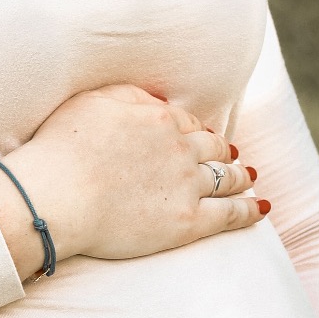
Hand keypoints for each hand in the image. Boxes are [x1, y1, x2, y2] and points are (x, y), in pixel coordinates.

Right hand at [0, 83, 266, 278]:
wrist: (56, 197)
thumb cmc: (62, 149)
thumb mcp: (92, 102)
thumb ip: (129, 95)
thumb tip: (156, 99)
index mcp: (160, 119)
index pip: (188, 123)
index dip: (196, 131)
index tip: (201, 136)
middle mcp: (180, 149)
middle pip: (213, 148)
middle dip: (224, 151)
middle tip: (232, 155)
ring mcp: (187, 185)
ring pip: (227, 178)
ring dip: (242, 176)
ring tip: (250, 177)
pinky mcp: (188, 222)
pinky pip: (230, 214)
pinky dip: (249, 210)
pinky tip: (262, 210)